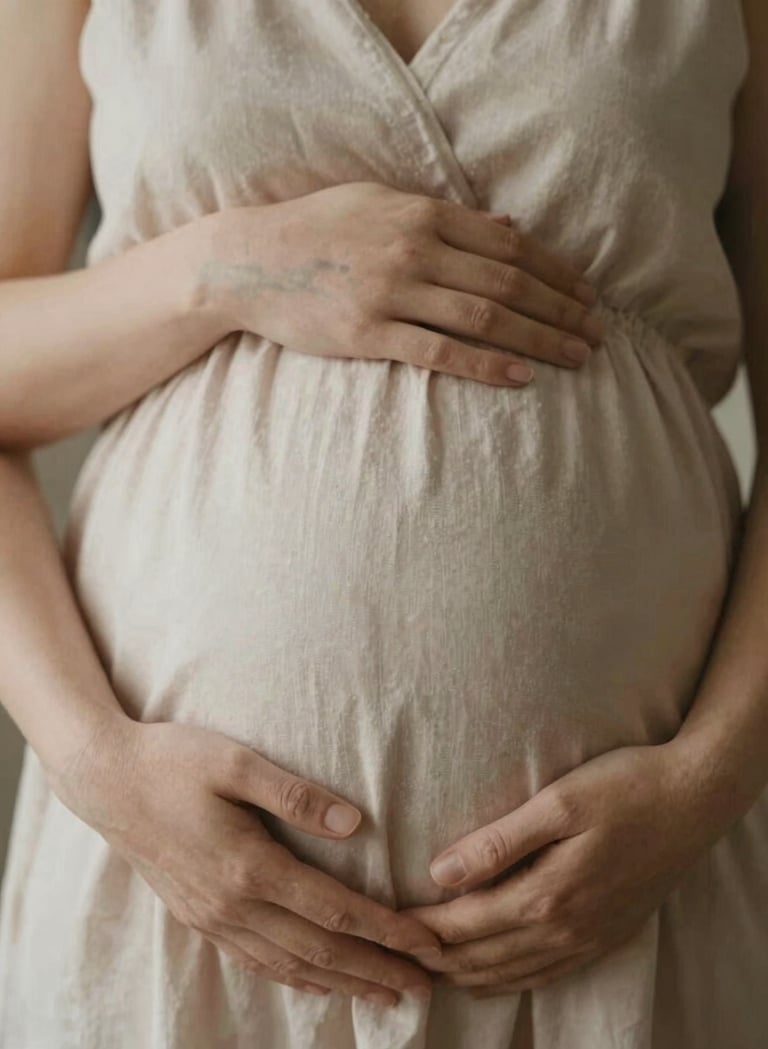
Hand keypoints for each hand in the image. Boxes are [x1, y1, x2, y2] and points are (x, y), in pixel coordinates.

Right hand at [54, 717, 440, 1005]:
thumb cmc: (173, 761)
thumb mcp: (236, 763)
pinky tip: (316, 982)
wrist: (104, 780)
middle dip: (376, 971)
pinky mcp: (197, 917)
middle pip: (319, 951)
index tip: (428, 944)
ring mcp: (212, 917)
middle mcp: (233, 905)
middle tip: (424, 987)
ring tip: (384, 995)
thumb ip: (297, 796)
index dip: (386, 931)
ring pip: (289, 965)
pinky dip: (294, 979)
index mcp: (249, 867)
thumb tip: (356, 824)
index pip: (335, 912)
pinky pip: (255, 961)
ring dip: (342, 983)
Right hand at [201, 180, 603, 385]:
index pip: (509, 244)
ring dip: (539, 339)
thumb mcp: (380, 202)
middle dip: (562, 310)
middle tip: (598, 334)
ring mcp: (391, 292)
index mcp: (422, 212)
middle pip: (508, 283)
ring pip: (484, 317)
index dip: (557, 272)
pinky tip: (522, 377)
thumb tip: (508, 225)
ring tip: (577, 358)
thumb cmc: (316, 229)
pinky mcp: (368, 333)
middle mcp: (414, 249)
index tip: (588, 296)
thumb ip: (445, 214)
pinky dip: (486, 364)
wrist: (247, 261)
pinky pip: (440, 352)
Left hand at [398, 743, 726, 997]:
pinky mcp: (605, 937)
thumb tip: (439, 873)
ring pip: (511, 974)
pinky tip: (492, 973)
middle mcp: (565, 930)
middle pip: (481, 958)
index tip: (385, 924)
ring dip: (465, 974)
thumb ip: (498, 842)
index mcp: (547, 895)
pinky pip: (545, 975)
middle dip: (433, 958)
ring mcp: (588, 940)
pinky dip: (507, 979)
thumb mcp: (557, 803)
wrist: (694, 800)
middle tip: (394, 951)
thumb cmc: (624, 787)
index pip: (464, 925)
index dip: (420, 928)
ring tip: (428, 968)